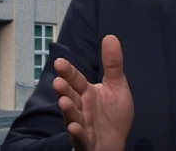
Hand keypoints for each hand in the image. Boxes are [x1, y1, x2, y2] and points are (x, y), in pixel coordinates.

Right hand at [53, 35, 133, 150]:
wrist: (116, 143)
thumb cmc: (113, 115)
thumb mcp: (117, 86)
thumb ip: (113, 64)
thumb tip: (110, 36)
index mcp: (86, 92)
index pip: (76, 80)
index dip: (68, 72)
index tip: (59, 62)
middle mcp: (81, 107)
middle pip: (71, 97)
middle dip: (64, 90)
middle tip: (58, 82)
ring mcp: (81, 125)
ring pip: (72, 116)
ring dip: (68, 110)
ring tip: (63, 101)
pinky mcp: (85, 142)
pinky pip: (80, 138)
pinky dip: (77, 132)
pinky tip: (74, 126)